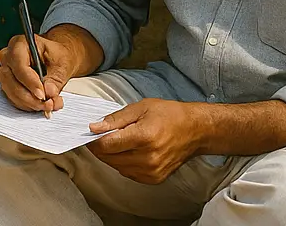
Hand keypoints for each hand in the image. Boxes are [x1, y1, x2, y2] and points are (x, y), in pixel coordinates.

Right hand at [0, 31, 76, 114]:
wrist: (55, 59)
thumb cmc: (57, 56)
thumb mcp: (62, 64)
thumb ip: (55, 80)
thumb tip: (49, 92)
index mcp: (20, 44)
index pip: (18, 64)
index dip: (29, 81)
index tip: (42, 94)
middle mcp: (8, 56)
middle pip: (10, 79)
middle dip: (29, 96)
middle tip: (47, 103)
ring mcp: (6, 70)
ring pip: (9, 91)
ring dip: (29, 103)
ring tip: (48, 105)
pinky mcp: (8, 84)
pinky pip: (12, 98)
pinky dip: (27, 105)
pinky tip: (41, 105)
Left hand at [86, 99, 206, 184]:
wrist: (195, 131)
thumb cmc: (169, 115)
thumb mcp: (141, 107)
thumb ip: (116, 119)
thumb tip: (94, 127)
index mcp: (144, 137)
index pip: (107, 145)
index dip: (93, 139)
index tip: (90, 132)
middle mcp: (148, 157)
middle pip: (109, 158)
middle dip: (100, 147)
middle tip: (100, 135)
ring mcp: (152, 171)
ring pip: (117, 167)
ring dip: (110, 156)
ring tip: (116, 141)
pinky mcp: (155, 178)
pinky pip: (128, 173)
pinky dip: (122, 163)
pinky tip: (128, 151)